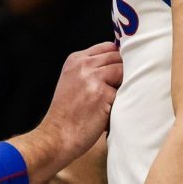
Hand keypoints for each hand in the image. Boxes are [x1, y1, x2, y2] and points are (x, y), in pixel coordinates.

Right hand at [15, 42, 121, 183]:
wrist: (56, 136)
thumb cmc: (67, 114)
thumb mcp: (72, 81)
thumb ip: (90, 69)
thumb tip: (121, 64)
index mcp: (75, 60)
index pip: (108, 47)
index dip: (118, 59)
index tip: (120, 72)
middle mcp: (83, 64)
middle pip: (118, 57)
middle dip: (124, 72)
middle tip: (118, 90)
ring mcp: (92, 77)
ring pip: (123, 71)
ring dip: (124, 85)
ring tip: (114, 101)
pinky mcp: (103, 93)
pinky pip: (125, 91)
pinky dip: (123, 101)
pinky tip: (111, 112)